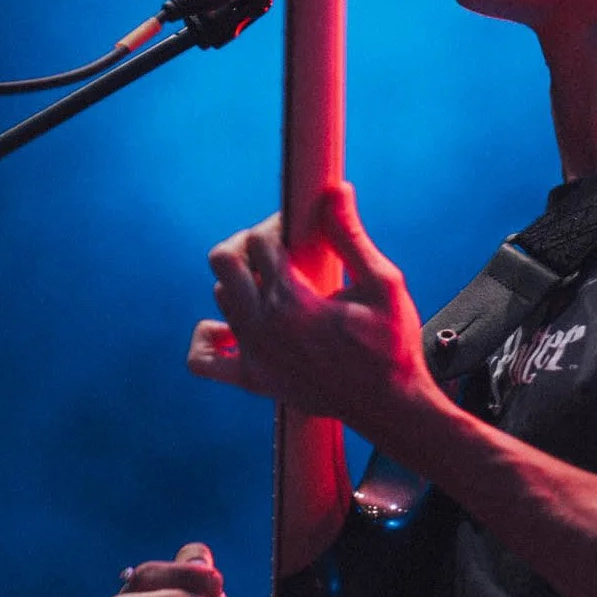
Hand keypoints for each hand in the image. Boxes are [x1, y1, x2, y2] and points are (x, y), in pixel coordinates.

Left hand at [186, 183, 436, 451]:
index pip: (260, 241)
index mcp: (291, 301)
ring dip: (242, 282)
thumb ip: (351, 237)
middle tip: (280, 248)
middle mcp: (262, 326)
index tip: (303, 228)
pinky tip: (233, 325)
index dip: (280, 225)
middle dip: (249, 244)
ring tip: (278, 283)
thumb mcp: (383, 284)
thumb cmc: (393, 345)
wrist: (390, 405)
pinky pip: (203, 359)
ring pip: (221, 298)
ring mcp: (253, 355)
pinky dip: (209, 337)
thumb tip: (335, 191)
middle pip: (224, 262)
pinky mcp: (253, 380)